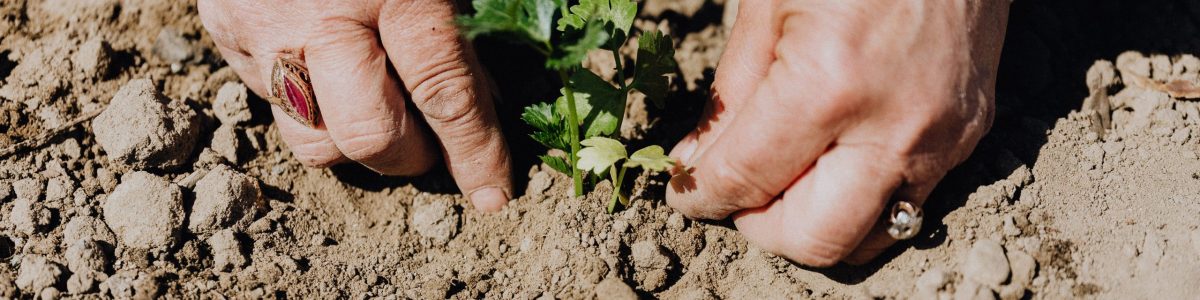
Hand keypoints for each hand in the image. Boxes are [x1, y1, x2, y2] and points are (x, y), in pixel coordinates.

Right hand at [198, 0, 511, 210]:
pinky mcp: (223, 35)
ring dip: (357, 145)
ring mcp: (262, 31)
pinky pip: (270, 107)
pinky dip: (312, 109)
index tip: (495, 196)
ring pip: (313, 140)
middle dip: (412, 158)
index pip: (445, 92)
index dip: (476, 151)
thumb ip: (458, 26)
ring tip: (380, 111)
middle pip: (370, 136)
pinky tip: (330, 76)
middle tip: (433, 146)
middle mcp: (320, 19)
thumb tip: (485, 105)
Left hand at [666, 0, 1009, 265]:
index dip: (702, 196)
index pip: (747, 179)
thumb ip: (731, 94)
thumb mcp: (767, 4)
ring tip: (785, 179)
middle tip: (737, 193)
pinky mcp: (970, 135)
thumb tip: (698, 163)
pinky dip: (859, 199)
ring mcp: (941, 137)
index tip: (687, 192)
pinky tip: (833, 156)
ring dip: (814, 224)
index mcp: (828, 85)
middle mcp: (893, 127)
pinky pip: (906, 202)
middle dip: (760, 227)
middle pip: (813, 238)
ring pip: (867, 237)